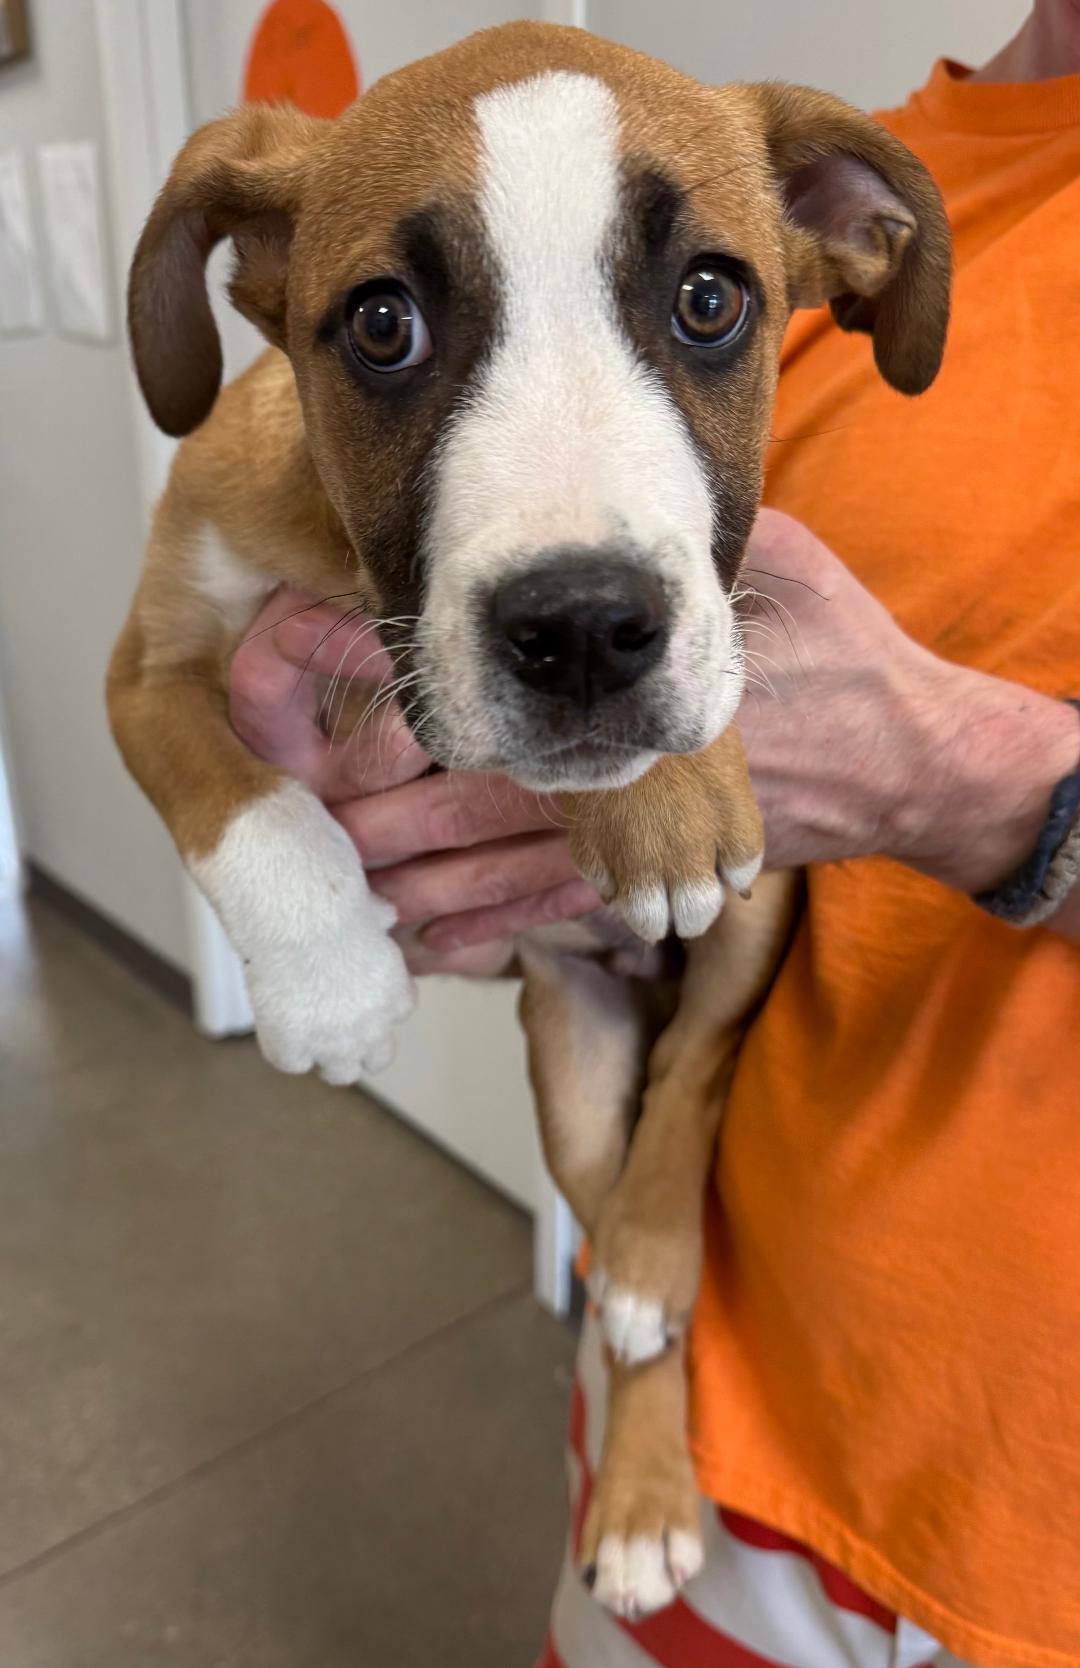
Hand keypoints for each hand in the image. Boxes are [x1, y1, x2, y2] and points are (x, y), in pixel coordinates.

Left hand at [230, 520, 1079, 961]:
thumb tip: (597, 499)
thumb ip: (675, 544)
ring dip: (414, 871)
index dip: (388, 673)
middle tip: (295, 805)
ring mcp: (632, 825)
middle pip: (467, 787)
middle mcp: (616, 756)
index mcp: (622, 667)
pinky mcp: (650, 871)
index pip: (486, 664)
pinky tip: (426, 939)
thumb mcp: (771, 563)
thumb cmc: (845, 654)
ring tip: (339, 878)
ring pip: (494, 857)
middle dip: (377, 801)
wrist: (905, 762)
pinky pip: (549, 908)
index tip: (305, 667)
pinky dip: (485, 925)